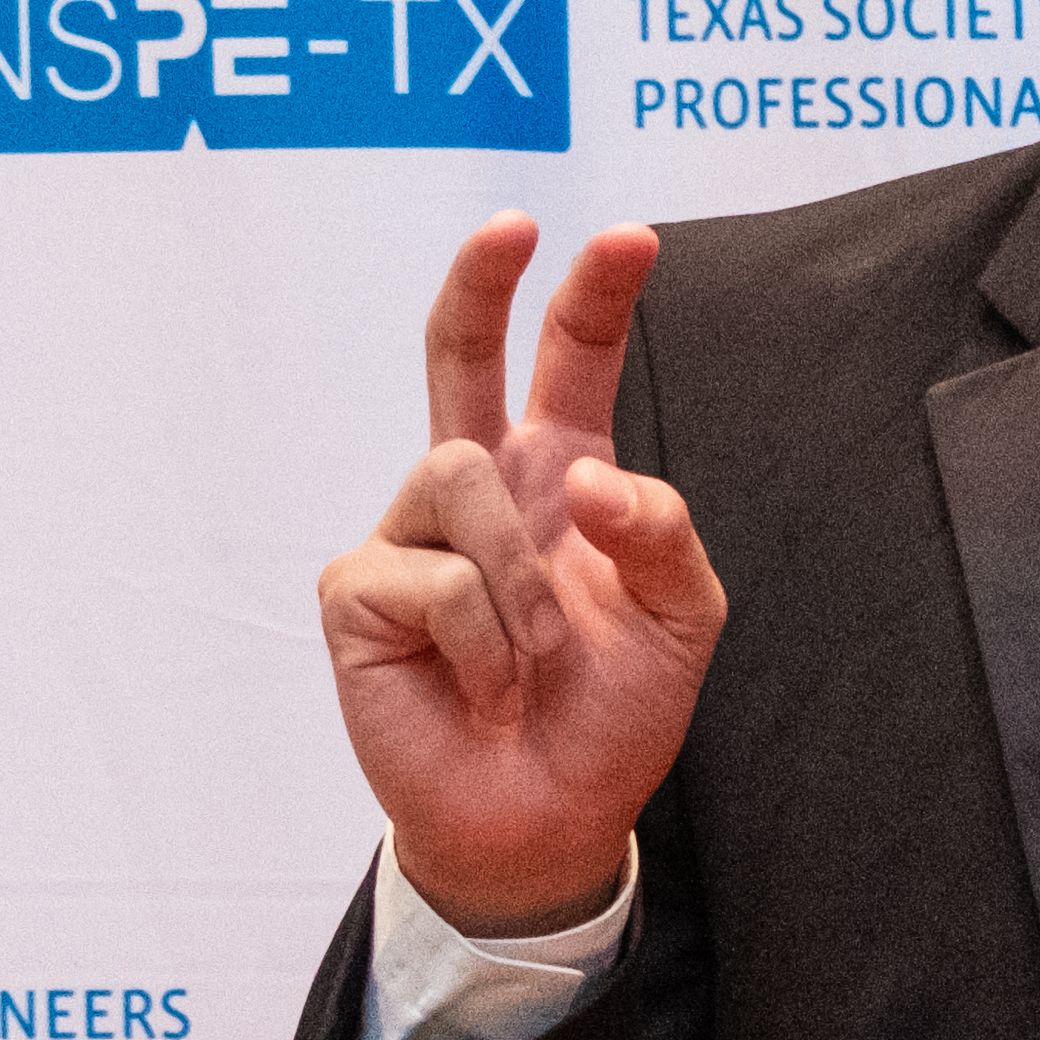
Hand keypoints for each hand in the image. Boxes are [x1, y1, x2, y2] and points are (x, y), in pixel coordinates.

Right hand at [319, 216, 726, 933]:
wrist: (551, 812)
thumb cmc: (610, 713)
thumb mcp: (680, 621)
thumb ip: (659, 534)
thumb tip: (583, 478)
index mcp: (561, 477)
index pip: (571, 364)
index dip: (593, 297)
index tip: (629, 236)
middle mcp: (478, 491)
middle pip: (460, 356)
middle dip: (478, 283)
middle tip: (511, 226)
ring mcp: (409, 533)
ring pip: (459, 472)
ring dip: (520, 577)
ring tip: (535, 658)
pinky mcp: (360, 589)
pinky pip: (431, 575)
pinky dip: (482, 639)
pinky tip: (484, 685)